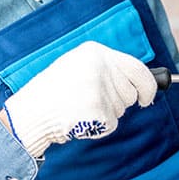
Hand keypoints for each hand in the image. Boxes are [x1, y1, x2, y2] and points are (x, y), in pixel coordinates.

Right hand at [2, 41, 156, 156]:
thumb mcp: (78, 67)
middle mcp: (100, 66)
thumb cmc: (54, 92)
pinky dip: (99, 127)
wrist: (30, 112)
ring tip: (81, 108)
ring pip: (121, 109)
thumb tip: (142, 80)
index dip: (148, 85)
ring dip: (107, 115)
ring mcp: (98, 88)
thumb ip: (107, 69)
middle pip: (131, 92)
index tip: (147, 97)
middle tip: (93, 103)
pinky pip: (111, 124)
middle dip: (120, 103)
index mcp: (95, 52)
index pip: (138, 68)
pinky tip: (80, 119)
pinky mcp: (96, 109)